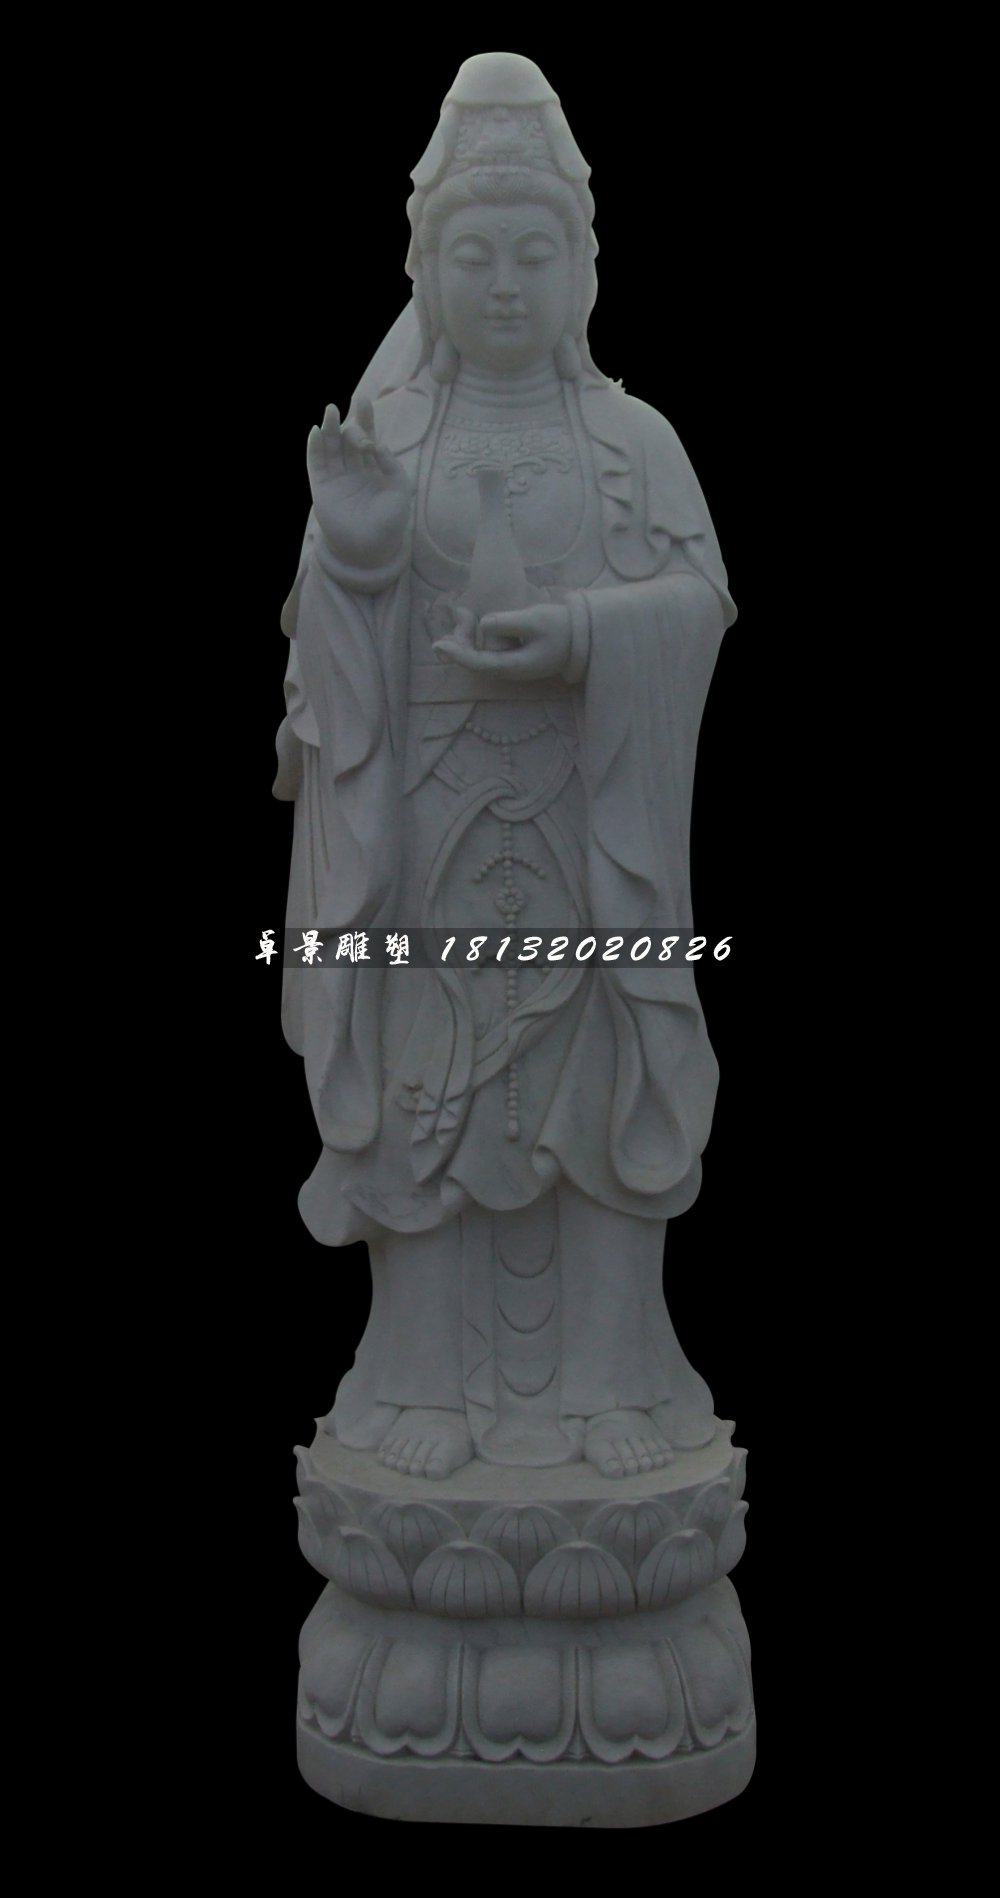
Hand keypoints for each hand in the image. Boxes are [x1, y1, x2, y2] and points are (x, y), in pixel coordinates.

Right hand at [306, 396, 409, 571]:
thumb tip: (377, 443)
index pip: (367, 437)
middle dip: (352, 427)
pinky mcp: (321, 488)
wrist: (371, 550)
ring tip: (331, 411)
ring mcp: (336, 478)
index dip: (365, 418)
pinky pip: (316, 463)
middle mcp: (353, 469)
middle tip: (361, 437)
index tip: (363, 400)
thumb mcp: (399, 491)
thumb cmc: (390, 523)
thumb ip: (391, 465)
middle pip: (348, 438)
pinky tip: (316, 432)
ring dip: (330, 428)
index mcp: (373, 467)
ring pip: (331, 447)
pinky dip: (315, 447)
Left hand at [433, 603, 572, 681]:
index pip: (479, 663)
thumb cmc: (560, 628)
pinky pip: (484, 649)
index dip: (457, 654)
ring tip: (460, 611)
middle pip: (473, 660)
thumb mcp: (535, 620)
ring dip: (465, 636)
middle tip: (454, 615)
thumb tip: (483, 622)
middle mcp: (507, 669)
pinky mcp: (509, 656)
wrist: (580, 637)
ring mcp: (508, 664)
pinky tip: (465, 615)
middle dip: (459, 641)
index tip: (438, 644)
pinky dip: (473, 635)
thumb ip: (509, 622)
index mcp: (513, 665)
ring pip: (477, 654)